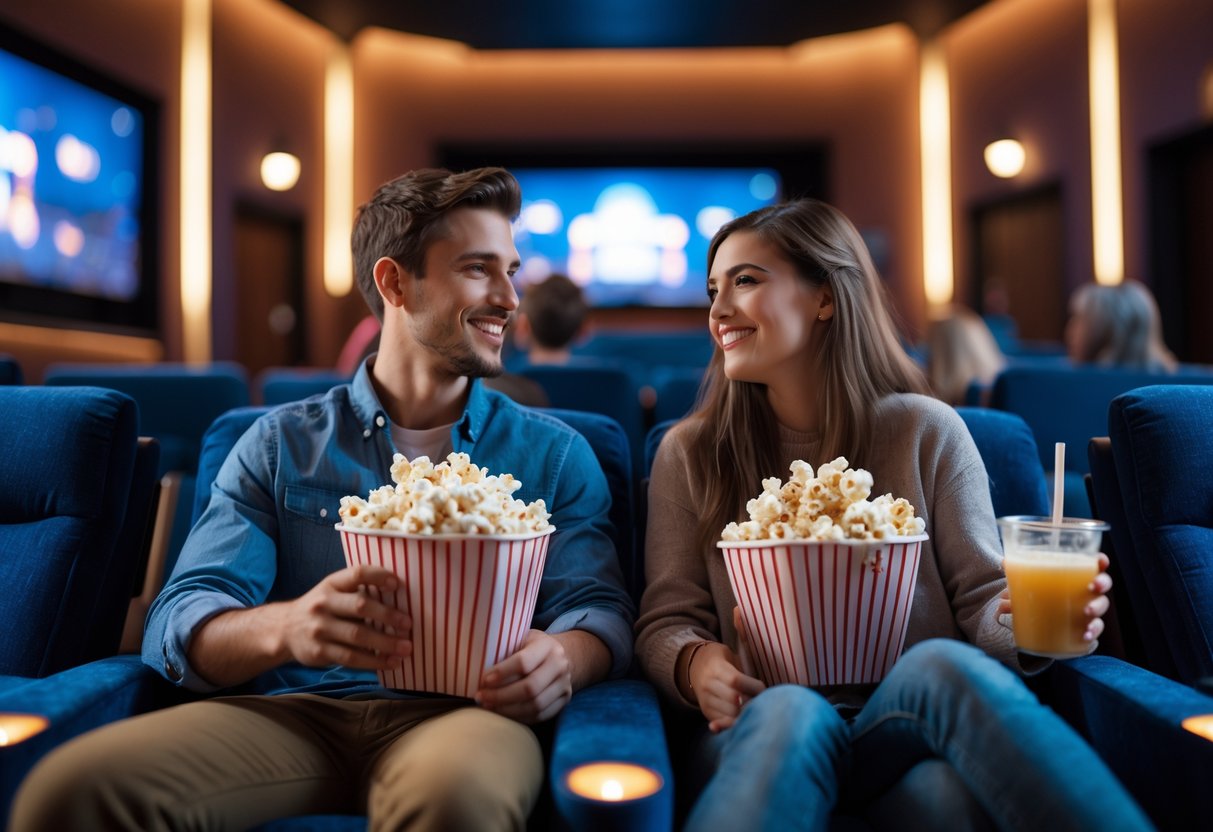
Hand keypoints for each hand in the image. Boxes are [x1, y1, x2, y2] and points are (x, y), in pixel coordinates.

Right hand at [280, 564, 411, 669]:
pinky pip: (350, 658)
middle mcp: (323, 603)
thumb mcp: (333, 591)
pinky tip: (390, 662)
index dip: (378, 576)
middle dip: (388, 615)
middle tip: (409, 624)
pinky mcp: (319, 651)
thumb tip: (401, 598)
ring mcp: (319, 628)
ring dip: (385, 643)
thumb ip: (358, 591)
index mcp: (331, 584)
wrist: (284, 629)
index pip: (357, 573)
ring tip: (406, 648)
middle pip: (359, 606)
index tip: (398, 585)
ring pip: (357, 636)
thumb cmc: (323, 608)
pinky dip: (373, 661)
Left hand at [476, 629, 571, 723]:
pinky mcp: (565, 700)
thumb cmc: (531, 646)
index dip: (502, 673)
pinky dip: (520, 718)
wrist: (562, 655)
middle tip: (481, 697)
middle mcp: (560, 665)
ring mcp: (565, 684)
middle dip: (501, 696)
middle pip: (530, 688)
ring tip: (489, 706)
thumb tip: (474, 665)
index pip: (524, 662)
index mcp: (547, 645)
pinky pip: (541, 715)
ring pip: (536, 705)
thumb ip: (505, 648)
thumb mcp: (520, 637)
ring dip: (508, 710)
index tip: (483, 680)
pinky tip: (504, 713)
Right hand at [690, 608, 765, 732]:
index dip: (753, 686)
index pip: (736, 681)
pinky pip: (721, 723)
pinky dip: (731, 725)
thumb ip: (742, 632)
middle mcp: (708, 685)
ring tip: (756, 708)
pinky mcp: (707, 713)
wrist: (696, 670)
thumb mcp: (733, 647)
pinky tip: (741, 723)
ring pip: (730, 714)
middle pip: (734, 700)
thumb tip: (741, 608)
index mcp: (717, 668)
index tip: (763, 687)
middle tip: (763, 701)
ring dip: (746, 714)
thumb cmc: (724, 660)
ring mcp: (706, 700)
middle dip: (752, 702)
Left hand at [998, 553, 1112, 645]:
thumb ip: (1018, 572)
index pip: (1093, 563)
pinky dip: (1093, 631)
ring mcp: (1088, 609)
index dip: (1100, 560)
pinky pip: (1095, 629)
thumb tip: (1004, 562)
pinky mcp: (1085, 627)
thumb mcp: (1026, 583)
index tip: (1100, 560)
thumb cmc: (1038, 595)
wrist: (1036, 623)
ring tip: (1087, 611)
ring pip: (1101, 605)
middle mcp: (1085, 591)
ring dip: (1097, 607)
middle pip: (1102, 583)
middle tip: (1093, 585)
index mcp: (1074, 574)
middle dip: (1102, 582)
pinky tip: (1085, 634)